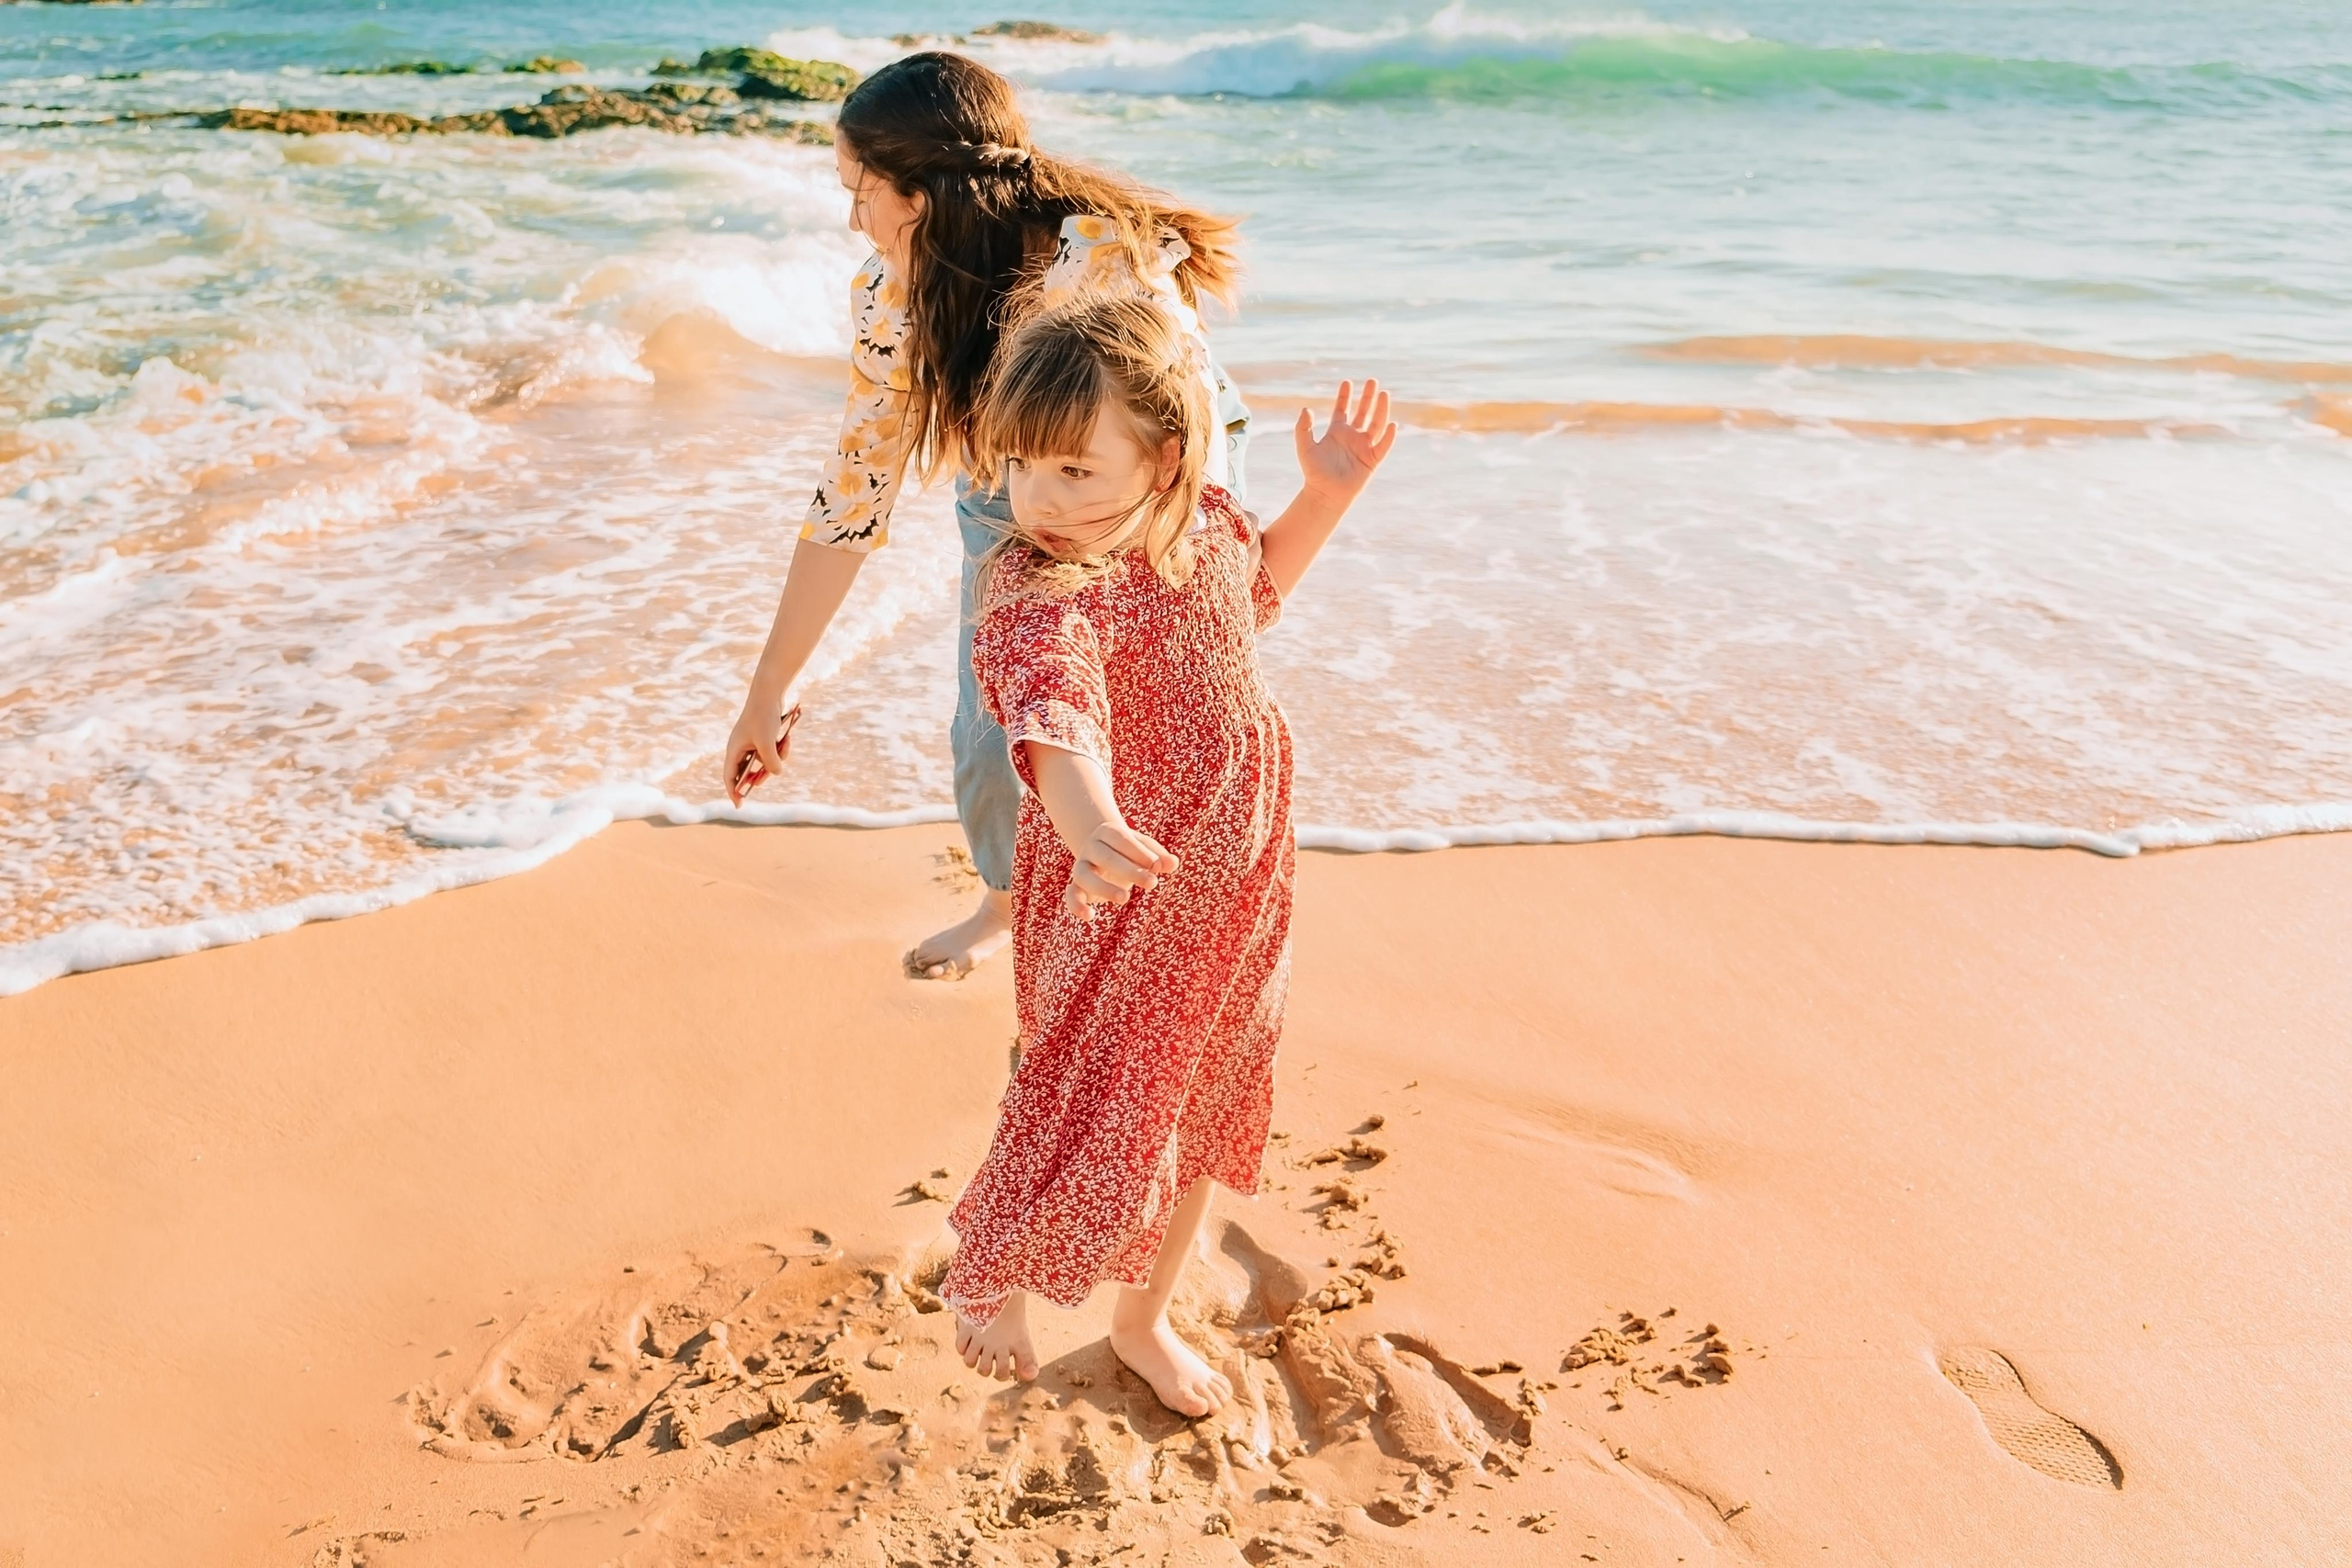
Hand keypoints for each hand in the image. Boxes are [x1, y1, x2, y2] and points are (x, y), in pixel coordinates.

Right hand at [722, 696, 800, 805]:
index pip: (730, 776)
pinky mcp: (763, 738)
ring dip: (776, 758)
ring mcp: (752, 743)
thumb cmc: (763, 717)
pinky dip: (781, 749)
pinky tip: (787, 738)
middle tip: (771, 772)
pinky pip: (772, 752)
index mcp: (734, 750)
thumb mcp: (767, 743)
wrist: (769, 694)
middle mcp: (740, 748)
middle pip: (748, 772)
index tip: (739, 806)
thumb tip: (775, 774)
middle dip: (762, 774)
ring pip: (764, 762)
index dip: (733, 791)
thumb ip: (770, 762)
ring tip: (783, 743)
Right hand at [1064, 821, 1179, 919]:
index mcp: (1108, 833)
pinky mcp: (1076, 887)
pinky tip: (1090, 916)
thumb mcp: (1145, 850)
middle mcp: (1091, 848)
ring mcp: (1080, 867)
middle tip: (1153, 883)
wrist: (1103, 853)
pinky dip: (1076, 906)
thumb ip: (1159, 856)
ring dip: (1104, 887)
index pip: (1121, 839)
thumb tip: (1173, 864)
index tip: (1157, 866)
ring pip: (1084, 875)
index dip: (1139, 852)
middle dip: (1129, 870)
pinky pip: (1070, 895)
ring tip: (1125, 898)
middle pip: (1105, 857)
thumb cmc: (1130, 851)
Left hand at [1293, 379, 1397, 505]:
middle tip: (1373, 381)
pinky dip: (1388, 436)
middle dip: (1368, 397)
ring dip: (1381, 410)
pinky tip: (1391, 424)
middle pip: (1364, 412)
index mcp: (1337, 432)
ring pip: (1376, 424)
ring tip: (1385, 394)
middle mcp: (1352, 437)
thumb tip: (1305, 409)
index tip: (1347, 382)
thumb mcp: (1305, 448)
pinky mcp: (1372, 460)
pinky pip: (1383, 446)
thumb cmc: (1314, 473)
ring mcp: (1364, 447)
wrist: (1325, 495)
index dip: (1345, 396)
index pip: (1343, 409)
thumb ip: (1303, 428)